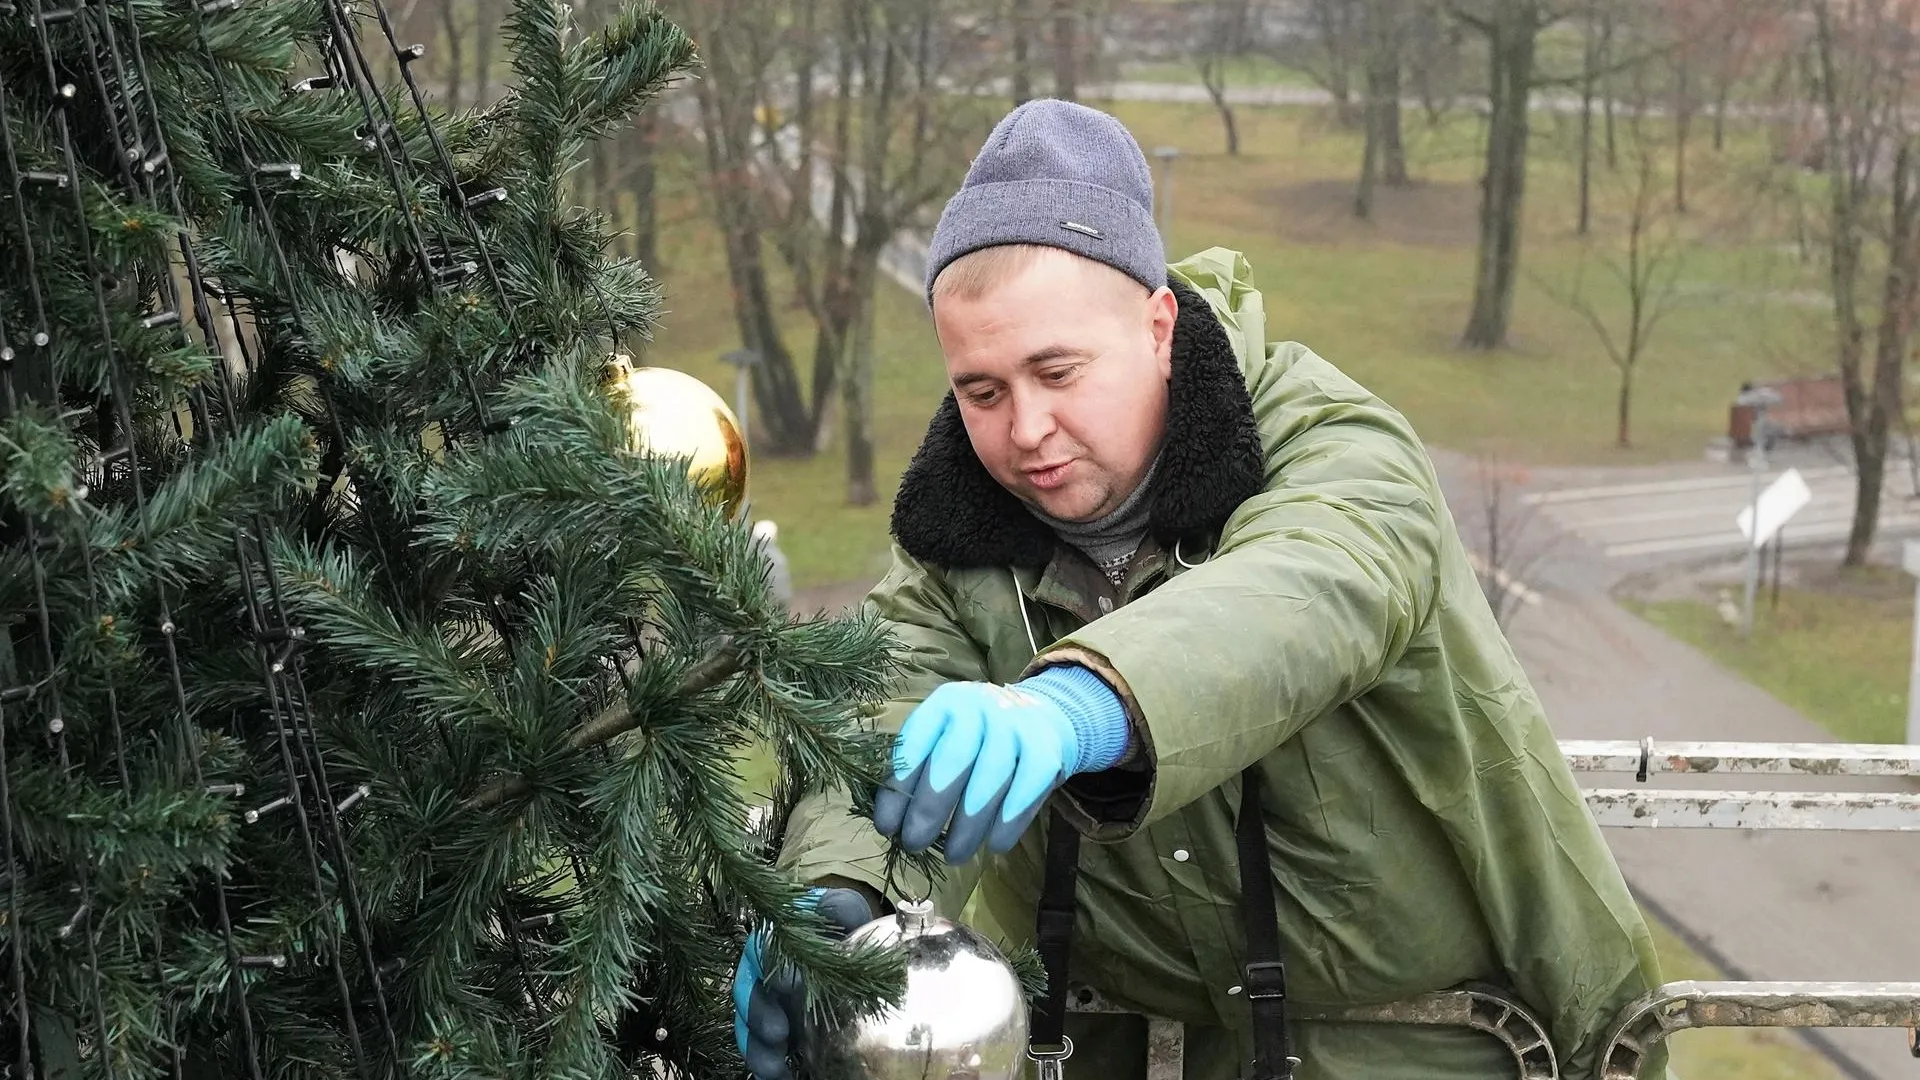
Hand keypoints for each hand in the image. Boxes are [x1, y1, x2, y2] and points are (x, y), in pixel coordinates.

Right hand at [733, 886, 874, 1079]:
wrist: (856, 958)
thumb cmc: (848, 932)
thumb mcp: (849, 916)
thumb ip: (841, 908)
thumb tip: (837, 910)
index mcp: (778, 936)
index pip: (762, 943)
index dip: (768, 960)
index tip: (787, 981)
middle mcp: (764, 967)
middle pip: (746, 987)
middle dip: (757, 1011)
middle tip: (778, 1030)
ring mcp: (766, 999)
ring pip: (745, 1019)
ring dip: (755, 1041)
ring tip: (775, 1061)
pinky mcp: (771, 1027)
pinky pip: (755, 1045)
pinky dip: (762, 1061)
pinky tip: (778, 1074)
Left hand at [872, 665, 1128, 864]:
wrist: (1041, 718)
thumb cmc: (977, 739)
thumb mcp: (945, 737)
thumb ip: (920, 768)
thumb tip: (890, 821)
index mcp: (946, 702)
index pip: (915, 746)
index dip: (897, 790)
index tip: (887, 828)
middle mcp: (981, 706)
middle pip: (952, 761)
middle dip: (929, 809)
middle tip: (915, 844)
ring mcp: (1017, 726)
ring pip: (989, 780)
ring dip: (968, 826)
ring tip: (953, 856)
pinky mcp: (1046, 751)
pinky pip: (1026, 792)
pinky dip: (1009, 823)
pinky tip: (995, 846)